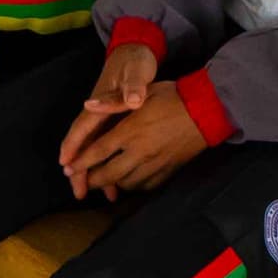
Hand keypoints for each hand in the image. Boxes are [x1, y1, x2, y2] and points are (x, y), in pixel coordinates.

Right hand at [55, 42, 163, 187]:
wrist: (136, 48)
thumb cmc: (133, 61)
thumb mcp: (134, 71)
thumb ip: (132, 87)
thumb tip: (132, 100)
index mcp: (99, 102)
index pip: (82, 128)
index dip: (73, 147)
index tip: (66, 166)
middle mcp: (98, 112)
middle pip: (84, 143)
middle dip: (79, 168)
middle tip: (79, 192)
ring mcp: (105, 117)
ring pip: (95, 147)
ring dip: (95, 170)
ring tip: (102, 195)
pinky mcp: (114, 119)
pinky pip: (107, 145)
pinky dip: (109, 161)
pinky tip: (119, 177)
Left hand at [61, 74, 204, 198]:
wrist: (208, 111)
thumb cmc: (173, 97)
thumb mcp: (143, 92)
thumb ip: (113, 100)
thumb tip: (88, 105)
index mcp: (131, 130)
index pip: (99, 151)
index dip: (82, 162)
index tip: (69, 168)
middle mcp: (141, 151)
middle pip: (110, 174)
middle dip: (93, 180)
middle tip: (83, 181)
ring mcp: (156, 163)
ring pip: (127, 183)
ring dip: (113, 184)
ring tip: (105, 180)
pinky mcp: (169, 170)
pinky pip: (146, 185)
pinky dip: (134, 185)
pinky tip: (130, 180)